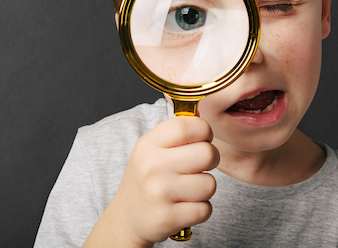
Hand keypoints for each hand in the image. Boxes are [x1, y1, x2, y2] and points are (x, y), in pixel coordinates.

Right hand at [84, 116, 218, 246]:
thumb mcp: (151, 148)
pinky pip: (205, 209)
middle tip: (200, 165)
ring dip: (205, 188)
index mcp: (149, 144)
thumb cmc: (147, 178)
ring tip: (188, 188)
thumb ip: (176, 133)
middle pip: (207, 153)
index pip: (188, 126)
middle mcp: (152, 166)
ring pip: (210, 184)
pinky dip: (200, 209)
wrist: (126, 217)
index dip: (204, 130)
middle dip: (211, 159)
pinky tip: (185, 206)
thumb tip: (205, 119)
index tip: (202, 138)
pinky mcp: (168, 218)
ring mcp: (159, 193)